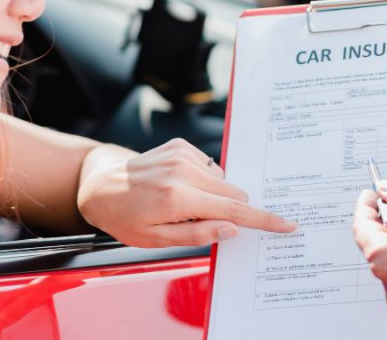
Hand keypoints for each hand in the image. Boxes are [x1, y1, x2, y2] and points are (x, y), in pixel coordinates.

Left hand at [77, 138, 295, 247]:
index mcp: (177, 198)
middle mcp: (182, 171)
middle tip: (200, 221)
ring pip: (222, 180)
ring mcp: (181, 154)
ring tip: (182, 203)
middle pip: (234, 193)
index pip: (233, 210)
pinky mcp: (179, 145)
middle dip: (228, 210)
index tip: (286, 224)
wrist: (99, 186)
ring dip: (213, 195)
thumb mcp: (155, 240)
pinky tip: (179, 186)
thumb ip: (197, 235)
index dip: (263, 220)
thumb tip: (232, 229)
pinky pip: (209, 167)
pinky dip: (202, 180)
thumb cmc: (125, 218)